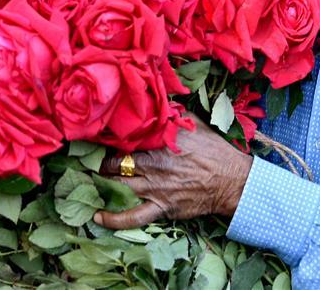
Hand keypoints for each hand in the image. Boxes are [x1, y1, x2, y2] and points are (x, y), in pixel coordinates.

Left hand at [94, 115, 252, 228]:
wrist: (232, 180)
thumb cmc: (214, 149)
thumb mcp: (195, 123)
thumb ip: (173, 113)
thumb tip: (158, 101)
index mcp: (159, 140)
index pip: (124, 138)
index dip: (108, 139)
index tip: (98, 138)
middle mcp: (152, 163)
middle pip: (114, 163)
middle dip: (100, 162)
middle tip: (91, 160)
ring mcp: (155, 188)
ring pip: (117, 186)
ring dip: (101, 184)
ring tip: (88, 182)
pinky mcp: (161, 208)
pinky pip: (132, 217)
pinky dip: (113, 219)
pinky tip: (97, 216)